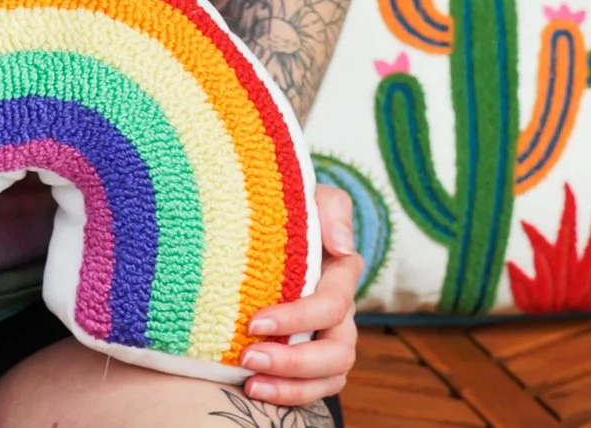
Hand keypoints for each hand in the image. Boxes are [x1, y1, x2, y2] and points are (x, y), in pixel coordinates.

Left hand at [238, 182, 361, 409]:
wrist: (258, 222)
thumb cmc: (284, 208)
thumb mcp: (308, 194)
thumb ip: (331, 209)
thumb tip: (341, 246)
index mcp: (340, 273)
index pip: (332, 304)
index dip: (297, 318)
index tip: (254, 321)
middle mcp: (340, 311)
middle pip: (338, 350)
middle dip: (295, 360)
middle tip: (249, 357)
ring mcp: (329, 336)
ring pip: (331, 375)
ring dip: (292, 385)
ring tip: (251, 383)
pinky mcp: (312, 356)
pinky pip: (316, 387)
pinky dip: (290, 394)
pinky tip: (255, 390)